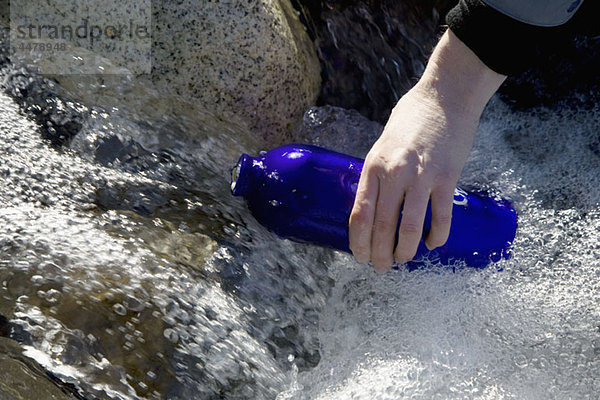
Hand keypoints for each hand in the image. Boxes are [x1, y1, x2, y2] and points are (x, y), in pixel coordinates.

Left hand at [348, 29, 505, 272]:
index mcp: (373, 167)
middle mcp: (393, 174)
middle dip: (379, 253)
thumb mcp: (382, 146)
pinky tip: (431, 244)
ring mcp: (421, 177)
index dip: (358, 241)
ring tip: (403, 261)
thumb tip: (372, 205)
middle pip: (381, 225)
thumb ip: (377, 175)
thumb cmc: (410, 120)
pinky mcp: (447, 178)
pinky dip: (436, 236)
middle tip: (381, 268)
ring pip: (409, 227)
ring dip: (405, 251)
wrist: (445, 97)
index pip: (360, 214)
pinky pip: (440, 217)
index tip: (360, 256)